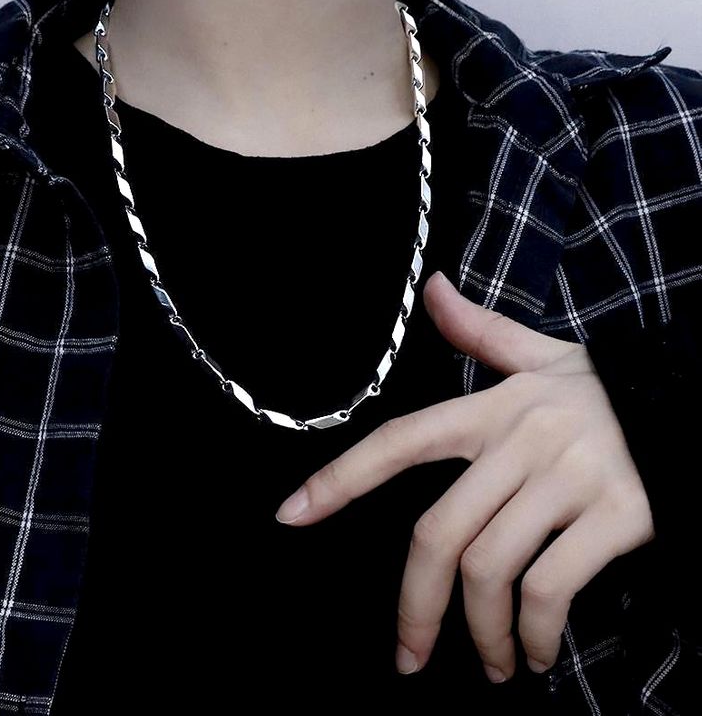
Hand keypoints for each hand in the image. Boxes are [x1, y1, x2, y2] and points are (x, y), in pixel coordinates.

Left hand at [274, 270, 654, 683]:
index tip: (291, 516)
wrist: (693, 408)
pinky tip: (535, 652)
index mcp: (494, 407)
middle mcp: (522, 441)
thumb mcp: (541, 356)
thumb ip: (479, 331)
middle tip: (408, 657)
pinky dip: (535, 632)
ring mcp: (570, 478)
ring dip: (481, 631)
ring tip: (490, 663)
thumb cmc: (604, 392)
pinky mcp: (617, 515)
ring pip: (490, 568)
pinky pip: (553, 587)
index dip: (340, 479)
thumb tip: (432, 288)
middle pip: (438, 532)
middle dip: (413, 606)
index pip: (400, 440)